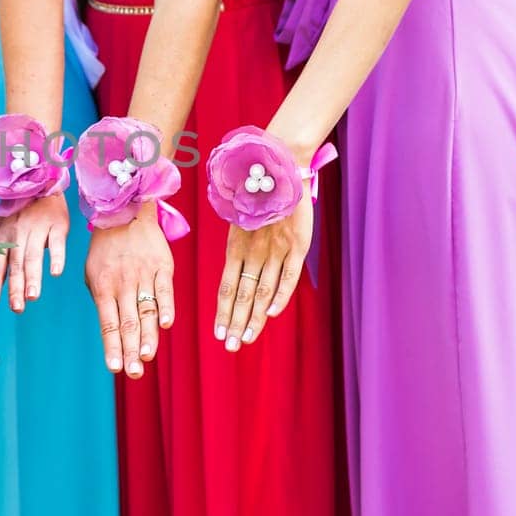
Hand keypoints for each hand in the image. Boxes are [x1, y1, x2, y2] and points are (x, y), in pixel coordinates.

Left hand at [0, 193, 68, 312]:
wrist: (40, 180)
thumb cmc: (18, 209)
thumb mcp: (1, 227)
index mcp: (2, 237)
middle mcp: (18, 234)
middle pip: (15, 264)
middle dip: (15, 287)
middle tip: (16, 308)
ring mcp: (38, 229)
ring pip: (33, 256)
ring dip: (33, 277)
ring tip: (32, 297)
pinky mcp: (57, 225)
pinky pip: (57, 243)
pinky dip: (56, 257)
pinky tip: (55, 272)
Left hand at [85, 204, 175, 378]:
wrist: (125, 211)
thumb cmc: (105, 247)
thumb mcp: (92, 272)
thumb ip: (101, 299)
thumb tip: (111, 329)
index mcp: (103, 287)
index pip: (108, 324)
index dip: (112, 347)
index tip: (115, 368)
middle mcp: (123, 284)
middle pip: (128, 324)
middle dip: (130, 351)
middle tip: (134, 373)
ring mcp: (143, 276)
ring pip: (146, 312)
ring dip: (147, 336)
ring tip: (146, 358)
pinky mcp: (162, 267)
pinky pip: (164, 290)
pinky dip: (166, 307)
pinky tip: (166, 325)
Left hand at [216, 199, 311, 351]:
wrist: (280, 168)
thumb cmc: (257, 195)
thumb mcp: (239, 221)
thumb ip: (237, 245)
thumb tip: (234, 268)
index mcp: (235, 247)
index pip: (226, 287)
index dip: (223, 311)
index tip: (219, 332)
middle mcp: (253, 252)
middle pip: (243, 295)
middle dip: (235, 323)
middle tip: (230, 346)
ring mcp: (275, 250)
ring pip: (263, 291)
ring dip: (255, 317)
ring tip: (247, 339)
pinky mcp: (297, 246)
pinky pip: (288, 277)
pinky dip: (280, 296)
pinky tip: (272, 313)